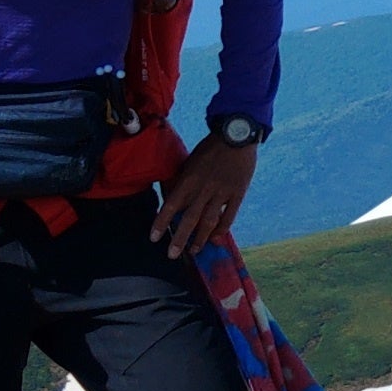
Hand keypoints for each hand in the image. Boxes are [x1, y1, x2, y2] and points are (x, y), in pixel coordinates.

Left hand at [154, 135, 256, 257]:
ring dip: (200, 238)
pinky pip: (229, 216)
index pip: (171, 205)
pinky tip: (216, 238)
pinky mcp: (237, 193)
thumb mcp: (190, 162)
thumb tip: (174, 200)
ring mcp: (222, 192)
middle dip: (180, 239)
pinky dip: (222, 229)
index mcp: (189, 179)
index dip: (161, 223)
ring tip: (194, 250)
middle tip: (172, 255)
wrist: (236, 135)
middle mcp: (204, 188)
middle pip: (190, 219)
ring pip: (209, 221)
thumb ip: (183, 181)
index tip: (154, 238)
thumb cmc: (210, 148)